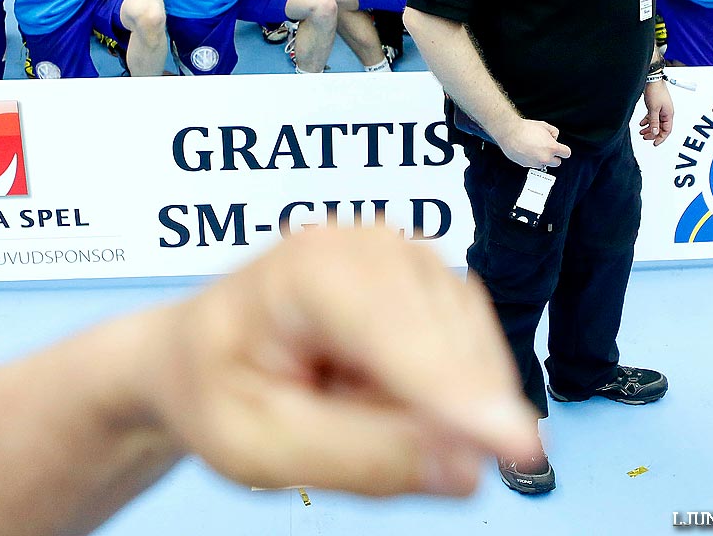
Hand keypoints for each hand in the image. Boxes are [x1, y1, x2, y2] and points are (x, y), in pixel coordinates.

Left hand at [147, 227, 540, 495]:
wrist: (197, 354)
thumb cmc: (214, 389)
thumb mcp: (258, 446)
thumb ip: (360, 458)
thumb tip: (465, 468)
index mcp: (307, 269)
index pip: (397, 329)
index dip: (455, 389)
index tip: (514, 445)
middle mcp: (366, 243)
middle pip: (446, 342)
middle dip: (421, 414)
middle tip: (333, 425)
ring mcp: (405, 255)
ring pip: (468, 353)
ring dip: (426, 406)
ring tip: (340, 400)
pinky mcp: (430, 281)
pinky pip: (470, 356)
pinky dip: (436, 393)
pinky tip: (370, 388)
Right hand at [498, 118, 571, 168]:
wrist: (509, 132)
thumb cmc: (525, 128)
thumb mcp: (544, 125)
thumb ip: (554, 132)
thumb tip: (554, 137)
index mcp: (552, 148)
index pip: (566, 153)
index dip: (564, 150)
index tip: (561, 148)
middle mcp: (545, 158)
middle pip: (557, 163)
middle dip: (554, 157)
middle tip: (548, 149)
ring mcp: (535, 163)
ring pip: (543, 164)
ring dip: (542, 158)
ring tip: (534, 148)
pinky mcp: (525, 164)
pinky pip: (532, 164)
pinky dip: (531, 159)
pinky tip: (526, 150)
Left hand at [640, 80, 674, 145]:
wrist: (653, 80)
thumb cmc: (656, 92)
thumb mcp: (654, 109)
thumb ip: (654, 121)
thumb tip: (654, 132)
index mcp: (669, 114)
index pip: (667, 130)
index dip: (661, 138)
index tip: (654, 143)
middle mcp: (666, 113)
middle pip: (661, 128)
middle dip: (653, 134)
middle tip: (645, 137)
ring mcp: (661, 110)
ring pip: (656, 123)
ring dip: (649, 128)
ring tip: (641, 132)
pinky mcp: (656, 106)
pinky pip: (653, 117)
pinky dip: (647, 121)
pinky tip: (641, 124)